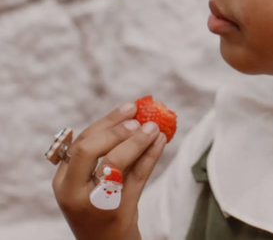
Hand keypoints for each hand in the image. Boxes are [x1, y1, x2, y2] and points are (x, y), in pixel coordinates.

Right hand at [52, 102, 166, 239]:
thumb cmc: (102, 206)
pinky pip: (137, 178)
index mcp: (64, 180)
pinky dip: (150, 155)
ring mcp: (94, 204)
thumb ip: (107, 151)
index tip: (130, 108)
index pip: (81, 142)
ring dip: (137, 141)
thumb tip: (137, 114)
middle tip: (138, 120)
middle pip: (89, 151)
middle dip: (116, 130)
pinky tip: (161, 141)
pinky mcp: (118, 213)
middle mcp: (73, 192)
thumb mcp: (93, 180)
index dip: (107, 122)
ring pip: (114, 164)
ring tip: (155, 127)